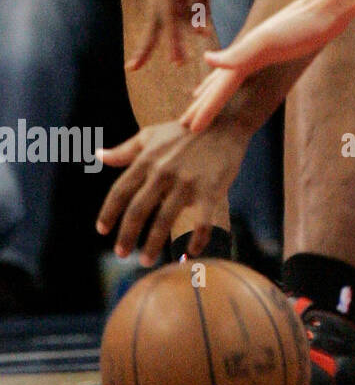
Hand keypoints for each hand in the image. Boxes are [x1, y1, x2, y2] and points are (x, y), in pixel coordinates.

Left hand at [96, 119, 247, 265]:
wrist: (227, 122)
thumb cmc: (186, 130)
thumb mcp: (153, 135)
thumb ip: (125, 150)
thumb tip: (97, 156)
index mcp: (148, 159)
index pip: (120, 191)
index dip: (108, 213)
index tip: (102, 231)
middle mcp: (164, 172)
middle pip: (137, 210)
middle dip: (126, 236)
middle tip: (121, 255)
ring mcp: (188, 182)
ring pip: (164, 221)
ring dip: (153, 245)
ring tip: (146, 261)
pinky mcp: (211, 189)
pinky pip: (202, 222)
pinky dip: (196, 240)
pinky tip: (191, 252)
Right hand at [184, 0, 352, 132]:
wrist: (329, 5)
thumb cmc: (304, 24)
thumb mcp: (270, 41)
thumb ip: (239, 53)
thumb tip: (206, 60)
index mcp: (246, 54)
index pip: (220, 87)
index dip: (205, 108)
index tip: (187, 127)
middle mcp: (249, 51)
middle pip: (219, 81)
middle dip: (202, 101)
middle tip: (182, 121)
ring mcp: (261, 48)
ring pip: (231, 73)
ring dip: (214, 87)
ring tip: (198, 96)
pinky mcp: (277, 47)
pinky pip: (249, 67)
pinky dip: (237, 73)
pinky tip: (240, 73)